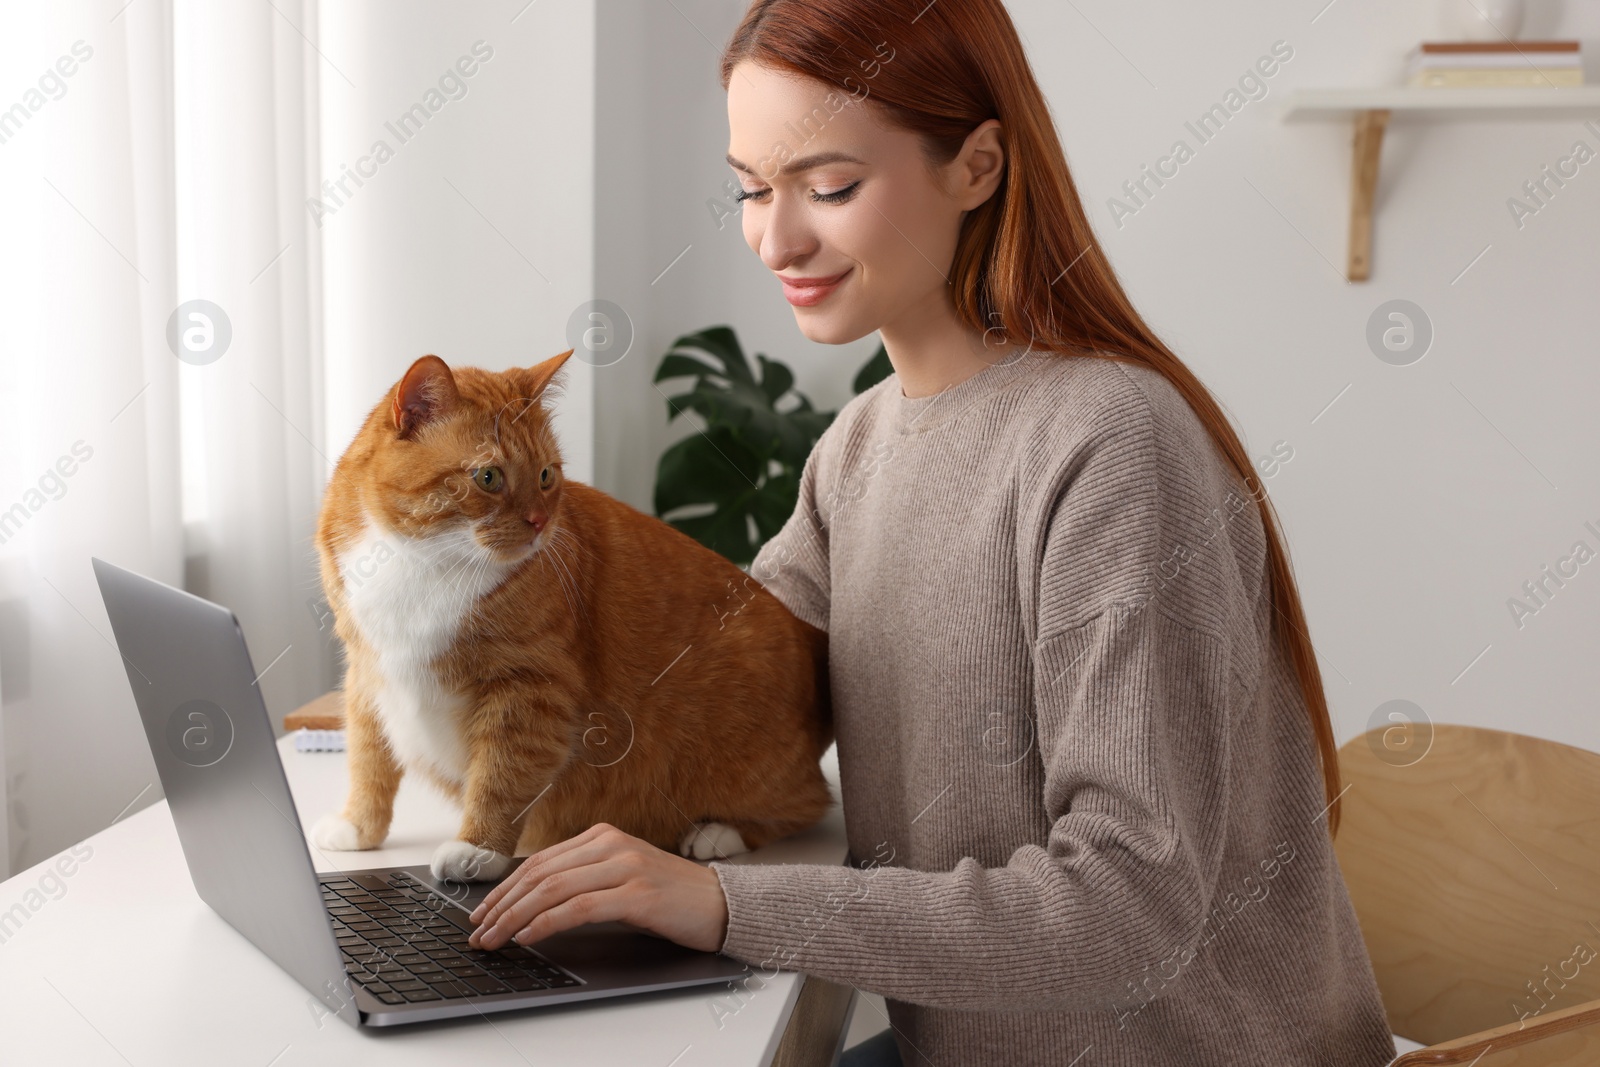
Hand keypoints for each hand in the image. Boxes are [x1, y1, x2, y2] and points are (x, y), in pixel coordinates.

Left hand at [465, 822, 730, 953]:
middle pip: (540, 874)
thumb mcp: (623, 878)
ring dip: (515, 917)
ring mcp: (626, 866)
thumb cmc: (671, 897)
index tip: (483, 912)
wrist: (722, 904)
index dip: (505, 888)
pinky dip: (546, 923)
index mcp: (604, 836)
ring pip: (553, 889)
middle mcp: (612, 845)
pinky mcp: (637, 893)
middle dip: (502, 905)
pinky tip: (528, 937)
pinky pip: (579, 907)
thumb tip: (533, 901)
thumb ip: (586, 879)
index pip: (540, 861)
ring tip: (495, 939)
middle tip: (479, 931)